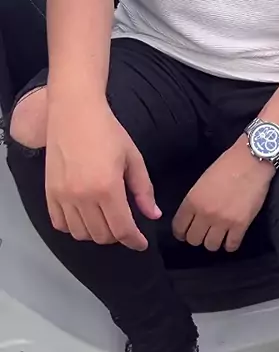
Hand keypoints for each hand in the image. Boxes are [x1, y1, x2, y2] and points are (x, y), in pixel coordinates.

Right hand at [45, 101, 160, 250]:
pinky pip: (60, 224)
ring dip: (96, 233)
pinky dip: (74, 227)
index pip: (122, 229)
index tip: (141, 243)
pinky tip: (84, 216)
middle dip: (118, 235)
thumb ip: (143, 189)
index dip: (134, 240)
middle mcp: (83, 197)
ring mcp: (63, 196)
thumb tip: (153, 215)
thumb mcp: (132, 157)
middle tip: (125, 224)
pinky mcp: (49, 192)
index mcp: (108, 188)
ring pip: (81, 234)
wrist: (75, 111)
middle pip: (102, 235)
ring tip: (106, 220)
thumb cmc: (108, 131)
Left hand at [172, 138, 273, 252]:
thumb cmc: (227, 165)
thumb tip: (193, 215)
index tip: (185, 232)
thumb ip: (196, 200)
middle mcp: (205, 213)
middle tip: (204, 231)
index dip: (181, 232)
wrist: (252, 161)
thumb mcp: (203, 180)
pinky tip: (231, 237)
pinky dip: (230, 244)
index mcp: (193, 200)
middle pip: (193, 240)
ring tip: (218, 234)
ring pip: (210, 246)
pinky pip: (231, 246)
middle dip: (197, 236)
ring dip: (213, 241)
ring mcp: (223, 221)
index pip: (179, 227)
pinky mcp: (241, 225)